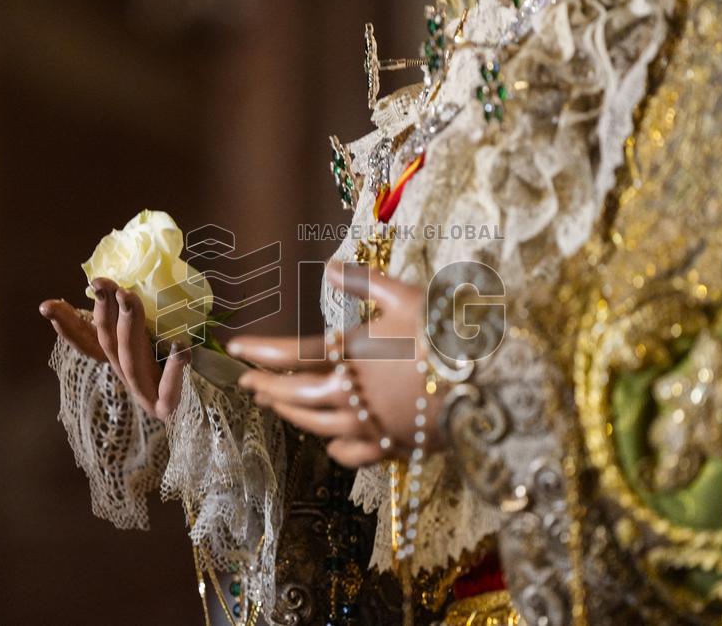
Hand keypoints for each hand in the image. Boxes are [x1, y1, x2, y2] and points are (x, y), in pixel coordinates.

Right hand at [39, 278, 186, 420]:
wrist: (204, 414)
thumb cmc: (180, 368)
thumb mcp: (161, 339)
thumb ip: (145, 319)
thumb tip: (130, 287)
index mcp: (121, 359)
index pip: (88, 341)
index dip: (68, 325)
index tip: (46, 306)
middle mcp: (127, 375)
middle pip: (108, 343)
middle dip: (103, 311)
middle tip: (101, 284)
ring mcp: (145, 394)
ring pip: (131, 361)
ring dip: (128, 328)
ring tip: (129, 298)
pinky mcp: (168, 408)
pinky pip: (169, 390)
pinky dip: (173, 369)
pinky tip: (180, 347)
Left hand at [228, 262, 443, 467]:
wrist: (486, 380)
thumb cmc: (443, 331)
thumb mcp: (404, 296)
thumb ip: (362, 281)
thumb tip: (329, 266)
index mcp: (349, 356)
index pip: (290, 356)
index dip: (259, 352)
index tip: (235, 348)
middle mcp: (349, 396)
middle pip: (293, 396)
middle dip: (265, 387)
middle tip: (247, 382)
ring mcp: (366, 426)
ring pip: (313, 425)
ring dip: (288, 413)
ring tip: (275, 405)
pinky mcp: (386, 447)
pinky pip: (347, 454)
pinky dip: (332, 445)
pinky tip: (329, 439)